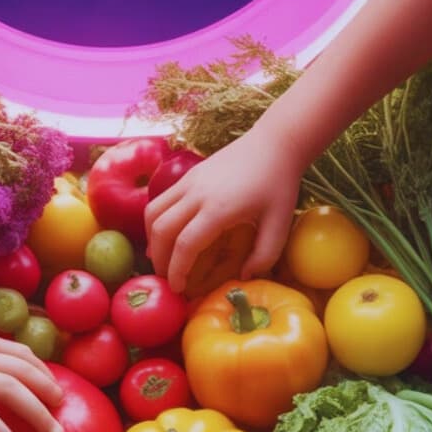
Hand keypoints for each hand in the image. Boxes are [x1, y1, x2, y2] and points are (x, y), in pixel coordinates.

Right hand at [145, 120, 304, 294]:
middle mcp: (197, 194)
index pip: (185, 245)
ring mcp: (189, 181)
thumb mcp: (280, 225)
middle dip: (159, 260)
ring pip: (153, 213)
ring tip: (162, 258)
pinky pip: (160, 200)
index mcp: (218, 209)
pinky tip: (167, 236)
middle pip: (161, 230)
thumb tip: (243, 278)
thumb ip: (264, 256)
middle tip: (168, 279)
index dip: (177, 271)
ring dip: (152, 239)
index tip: (178, 289)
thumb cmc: (279, 184)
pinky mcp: (188, 175)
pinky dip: (156, 222)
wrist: (275, 142)